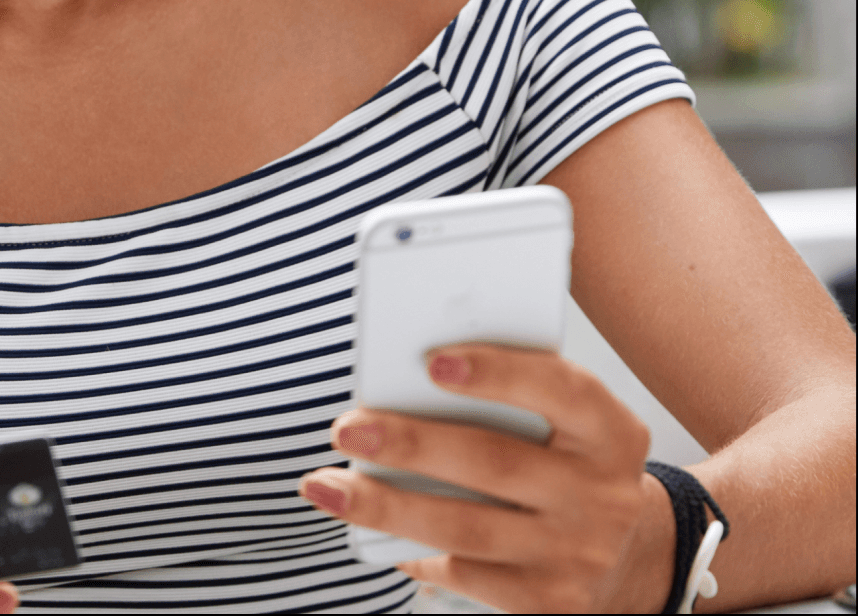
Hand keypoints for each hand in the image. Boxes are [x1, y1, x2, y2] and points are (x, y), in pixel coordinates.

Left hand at [298, 344, 658, 613]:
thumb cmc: (567, 461)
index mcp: (610, 431)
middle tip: (347, 429)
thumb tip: (411, 372)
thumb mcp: (565, 420)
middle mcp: (602, 494)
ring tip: (327, 486)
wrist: (627, 553)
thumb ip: (511, 393)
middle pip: (494, 462)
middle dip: (411, 445)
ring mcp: (577, 554)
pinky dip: (411, 549)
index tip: (432, 362)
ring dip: (387, 506)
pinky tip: (370, 530)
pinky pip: (466, 574)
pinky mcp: (550, 602)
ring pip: (467, 527)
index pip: (560, 390)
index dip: (498, 373)